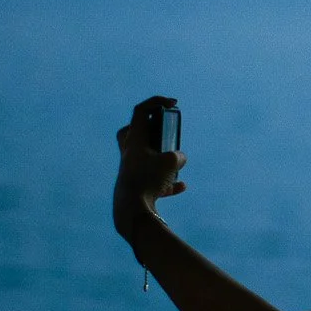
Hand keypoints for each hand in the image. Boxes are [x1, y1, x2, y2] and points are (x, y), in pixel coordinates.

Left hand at [113, 95, 185, 239]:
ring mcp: (131, 169)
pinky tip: (182, 186)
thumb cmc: (147, 179)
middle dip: (148, 127)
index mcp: (133, 139)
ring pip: (143, 154)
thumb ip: (178, 156)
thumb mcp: (170, 162)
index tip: (173, 104)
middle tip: (163, 129)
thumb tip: (179, 159)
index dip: (157, 102)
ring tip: (175, 160)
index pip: (141, 111)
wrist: (131, 208)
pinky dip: (167, 180)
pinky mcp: (136, 185)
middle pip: (133, 131)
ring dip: (159, 154)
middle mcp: (129, 152)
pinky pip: (152, 179)